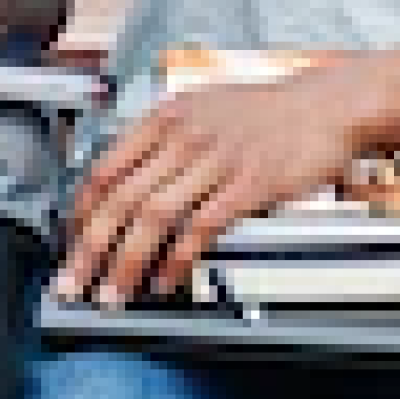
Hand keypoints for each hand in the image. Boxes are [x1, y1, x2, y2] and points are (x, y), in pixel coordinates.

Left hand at [53, 63, 372, 306]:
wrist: (327, 106)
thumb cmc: (269, 112)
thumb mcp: (204, 109)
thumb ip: (164, 141)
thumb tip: (126, 183)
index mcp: (167, 117)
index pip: (104, 168)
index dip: (81, 214)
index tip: (72, 244)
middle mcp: (185, 136)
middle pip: (120, 199)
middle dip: (90, 249)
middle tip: (76, 283)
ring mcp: (217, 160)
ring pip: (153, 217)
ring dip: (127, 262)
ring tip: (115, 292)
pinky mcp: (249, 184)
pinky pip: (200, 227)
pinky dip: (177, 259)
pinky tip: (166, 279)